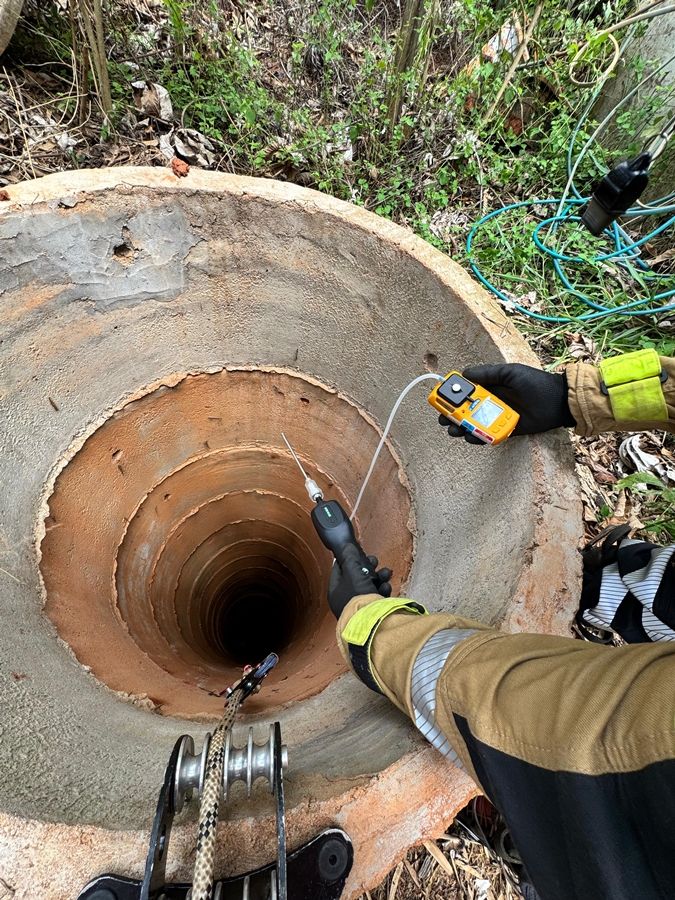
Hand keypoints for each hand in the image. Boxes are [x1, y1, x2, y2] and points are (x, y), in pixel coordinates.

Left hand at [327, 543, 391, 618]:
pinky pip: (377, 597)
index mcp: (335, 590)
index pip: (339, 569)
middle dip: (368, 567)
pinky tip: (387, 588)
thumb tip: (345, 545)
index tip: (358, 552)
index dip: (348, 558)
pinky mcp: (371, 612)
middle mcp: (345, 600)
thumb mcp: (352, 572)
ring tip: (386, 573)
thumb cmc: (358, 596)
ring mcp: (358, 607)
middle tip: (375, 561)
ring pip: (368, 586)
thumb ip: (349, 556)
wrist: (372, 623)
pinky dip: (382, 591)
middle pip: (356, 577)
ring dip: (378, 577)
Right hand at [439, 363, 574, 443]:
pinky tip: (469, 437)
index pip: (466, 392)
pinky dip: (477, 438)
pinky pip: (487, 436)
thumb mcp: (511, 372)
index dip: (452, 395)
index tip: (441, 398)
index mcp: (491, 387)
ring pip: (473, 424)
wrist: (558, 402)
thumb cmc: (535, 383)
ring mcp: (498, 418)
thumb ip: (489, 373)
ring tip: (453, 430)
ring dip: (460, 428)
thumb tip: (465, 373)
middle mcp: (492, 403)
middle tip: (443, 418)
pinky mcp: (505, 431)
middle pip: (466, 410)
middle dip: (452, 414)